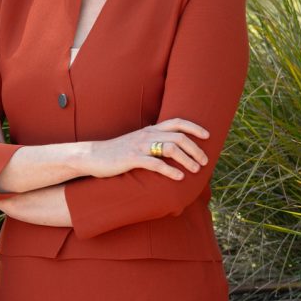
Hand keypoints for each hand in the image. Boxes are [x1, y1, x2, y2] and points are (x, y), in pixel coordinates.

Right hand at [84, 118, 209, 179]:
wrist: (92, 156)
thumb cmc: (117, 152)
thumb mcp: (137, 143)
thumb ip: (153, 143)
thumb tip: (171, 151)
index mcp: (150, 130)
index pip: (177, 122)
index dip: (194, 127)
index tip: (207, 136)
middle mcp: (147, 135)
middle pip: (179, 137)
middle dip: (195, 148)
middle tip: (204, 161)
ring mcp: (140, 146)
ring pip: (171, 149)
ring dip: (187, 159)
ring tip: (195, 170)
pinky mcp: (132, 159)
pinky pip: (155, 163)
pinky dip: (170, 170)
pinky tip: (178, 177)